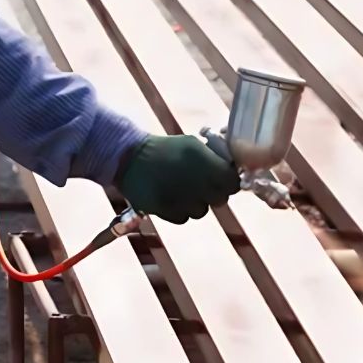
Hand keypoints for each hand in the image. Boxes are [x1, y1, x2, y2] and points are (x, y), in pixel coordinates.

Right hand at [116, 135, 240, 223]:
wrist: (129, 158)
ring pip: (201, 211)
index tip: (222, 179)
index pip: (233, 182)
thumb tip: (231, 171)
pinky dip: (179, 211)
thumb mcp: (192, 144)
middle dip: (214, 193)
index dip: (229, 182)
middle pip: (220, 199)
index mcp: (205, 161)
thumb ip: (214, 159)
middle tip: (203, 186)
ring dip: (195, 203)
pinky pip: (183, 218)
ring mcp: (181, 198)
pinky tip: (170, 197)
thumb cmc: (164, 149)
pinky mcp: (166, 211)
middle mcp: (196, 181)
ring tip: (182, 190)